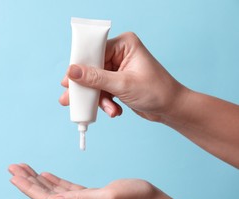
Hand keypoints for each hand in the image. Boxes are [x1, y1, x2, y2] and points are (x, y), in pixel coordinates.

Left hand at [8, 163, 160, 198]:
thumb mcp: (108, 197)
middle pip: (46, 195)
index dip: (29, 188)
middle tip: (13, 168)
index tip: (14, 176)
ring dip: (38, 180)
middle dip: (28, 181)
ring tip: (24, 169)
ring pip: (54, 191)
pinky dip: (54, 181)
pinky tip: (45, 176)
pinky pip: (66, 190)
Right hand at [59, 32, 188, 121]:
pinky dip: (105, 103)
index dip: (80, 66)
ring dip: (98, 99)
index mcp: (123, 45)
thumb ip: (95, 78)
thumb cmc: (156, 92)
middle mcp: (119, 54)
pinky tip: (114, 111)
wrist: (171, 109)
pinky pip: (101, 91)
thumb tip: (72, 71)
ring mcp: (117, 69)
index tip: (68, 81)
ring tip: (106, 110)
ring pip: (94, 82)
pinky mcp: (117, 82)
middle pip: (91, 68)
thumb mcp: (123, 85)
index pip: (93, 51)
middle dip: (85, 87)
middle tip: (69, 99)